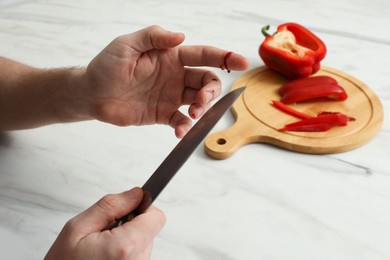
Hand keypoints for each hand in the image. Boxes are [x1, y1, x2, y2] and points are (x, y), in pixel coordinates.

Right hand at [45, 188, 165, 259]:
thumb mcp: (78, 227)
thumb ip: (111, 206)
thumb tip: (136, 194)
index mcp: (125, 247)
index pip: (156, 217)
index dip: (142, 207)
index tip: (127, 207)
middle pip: (149, 229)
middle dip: (130, 224)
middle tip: (104, 232)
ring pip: (143, 242)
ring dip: (126, 238)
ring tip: (102, 247)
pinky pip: (137, 255)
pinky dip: (124, 251)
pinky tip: (106, 256)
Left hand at [83, 25, 248, 137]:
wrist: (92, 94)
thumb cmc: (107, 65)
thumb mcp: (127, 44)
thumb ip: (153, 36)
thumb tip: (181, 36)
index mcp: (171, 56)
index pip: (204, 55)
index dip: (224, 57)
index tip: (241, 62)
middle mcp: (176, 76)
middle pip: (207, 80)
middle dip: (212, 90)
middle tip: (202, 100)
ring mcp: (171, 96)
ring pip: (199, 101)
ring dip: (203, 108)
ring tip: (193, 114)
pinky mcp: (163, 115)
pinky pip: (182, 122)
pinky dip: (185, 128)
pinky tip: (180, 131)